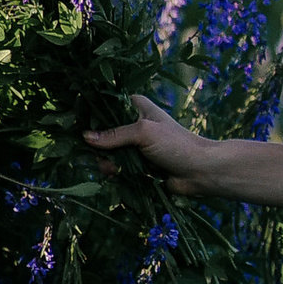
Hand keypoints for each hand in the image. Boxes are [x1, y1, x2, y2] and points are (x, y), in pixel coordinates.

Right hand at [83, 94, 218, 190]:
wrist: (200, 171)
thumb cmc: (176, 145)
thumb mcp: (144, 132)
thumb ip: (115, 135)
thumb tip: (85, 137)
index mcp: (136, 106)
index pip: (106, 106)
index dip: (93, 117)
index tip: (82, 130)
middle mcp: (133, 123)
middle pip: (102, 133)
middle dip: (99, 147)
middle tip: (104, 157)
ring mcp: (135, 145)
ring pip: (107, 153)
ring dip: (108, 163)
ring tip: (114, 170)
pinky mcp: (137, 164)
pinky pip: (117, 167)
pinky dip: (115, 173)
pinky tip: (118, 177)